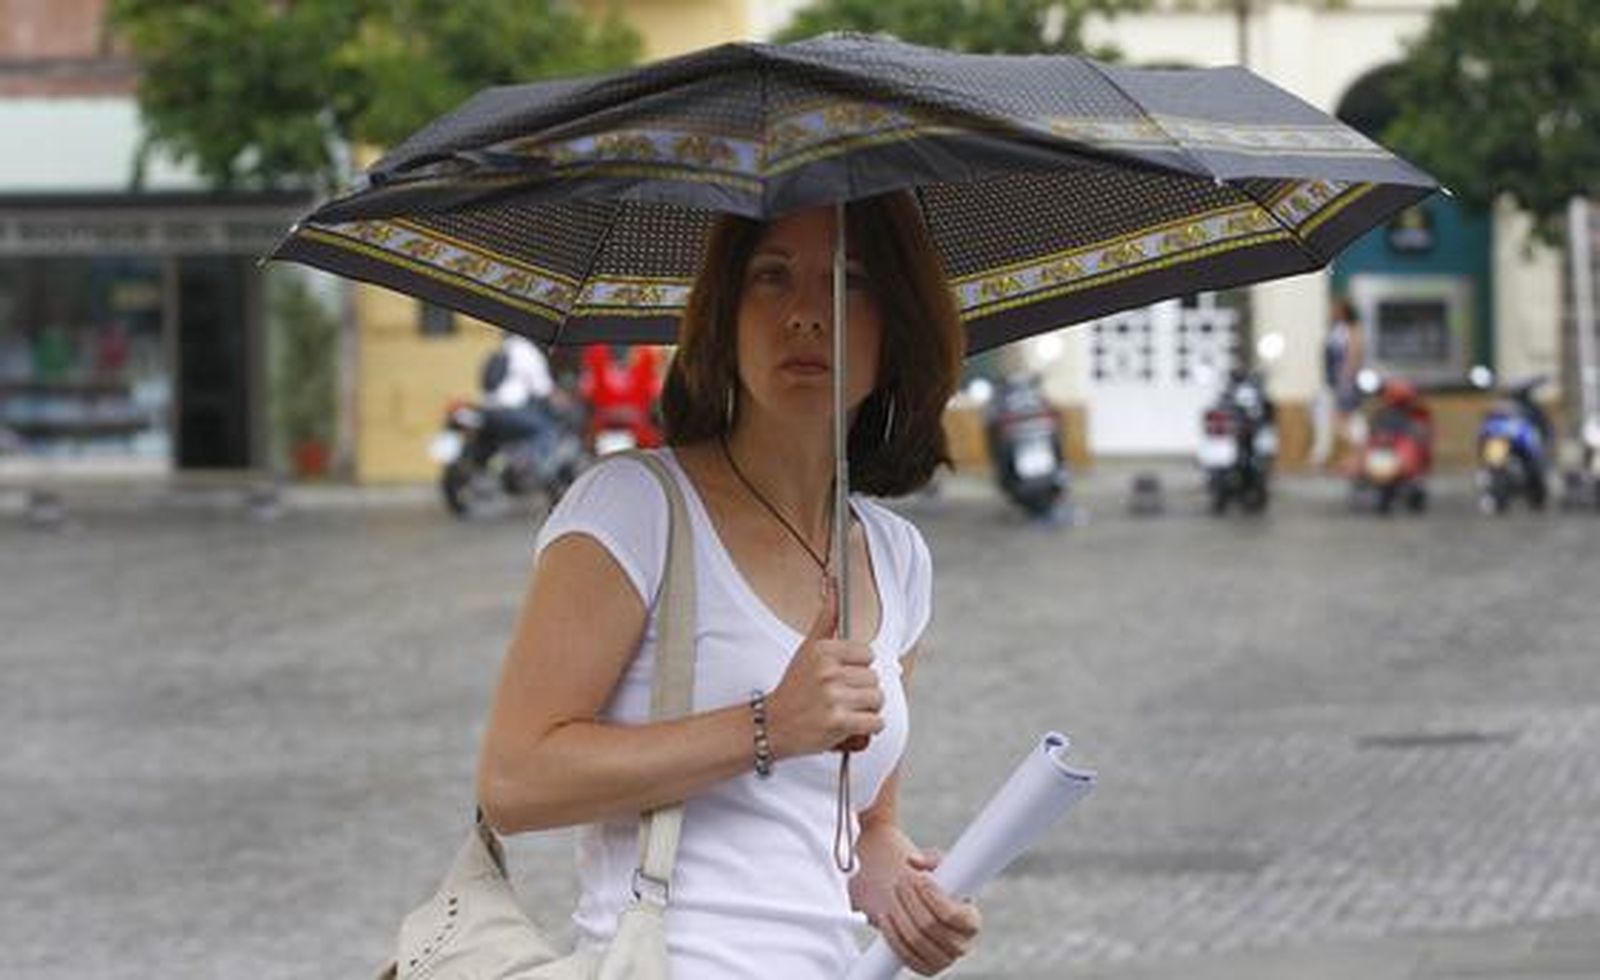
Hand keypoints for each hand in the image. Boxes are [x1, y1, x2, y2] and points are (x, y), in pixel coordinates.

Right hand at [765, 581, 882, 758]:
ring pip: (877, 700)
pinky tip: (851, 726)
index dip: (858, 668)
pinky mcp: (838, 722)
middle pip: (874, 679)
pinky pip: (876, 722)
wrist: (773, 725)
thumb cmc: (793, 688)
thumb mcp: (807, 648)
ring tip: (846, 711)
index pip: (868, 654)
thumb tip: (834, 583)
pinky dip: (868, 728)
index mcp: (823, 651)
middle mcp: (828, 671)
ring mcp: (833, 697)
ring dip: (867, 710)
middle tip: (842, 697)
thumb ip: (826, 618)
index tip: (842, 676)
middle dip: (862, 691)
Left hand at [850, 823, 980, 975]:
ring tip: (892, 893)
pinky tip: (886, 915)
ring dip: (899, 914)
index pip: (953, 915)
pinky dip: (892, 934)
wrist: (923, 909)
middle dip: (911, 901)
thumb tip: (914, 861)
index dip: (934, 897)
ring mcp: (943, 960)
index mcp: (971, 922)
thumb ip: (930, 859)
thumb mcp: (939, 868)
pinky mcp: (926, 969)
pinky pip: (904, 955)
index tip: (920, 878)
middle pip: (930, 926)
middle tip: (901, 881)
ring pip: (915, 939)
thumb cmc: (936, 886)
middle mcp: (961, 945)